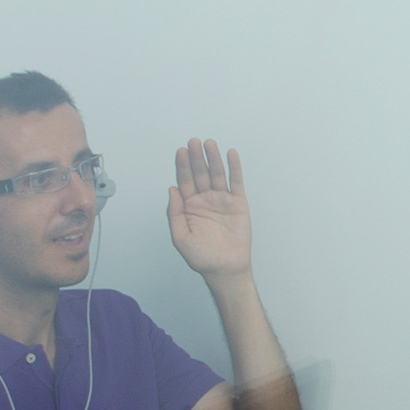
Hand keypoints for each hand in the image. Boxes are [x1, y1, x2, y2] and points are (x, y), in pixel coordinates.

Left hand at [167, 138, 251, 278]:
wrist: (225, 268)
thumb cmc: (202, 256)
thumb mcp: (179, 237)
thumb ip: (174, 213)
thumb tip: (172, 189)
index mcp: (189, 206)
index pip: (184, 181)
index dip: (182, 165)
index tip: (181, 151)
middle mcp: (205, 200)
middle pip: (199, 173)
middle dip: (196, 157)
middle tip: (194, 142)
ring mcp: (221, 200)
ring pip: (216, 174)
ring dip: (213, 158)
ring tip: (210, 144)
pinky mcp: (238, 203)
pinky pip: (236, 182)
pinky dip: (234, 168)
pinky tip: (231, 155)